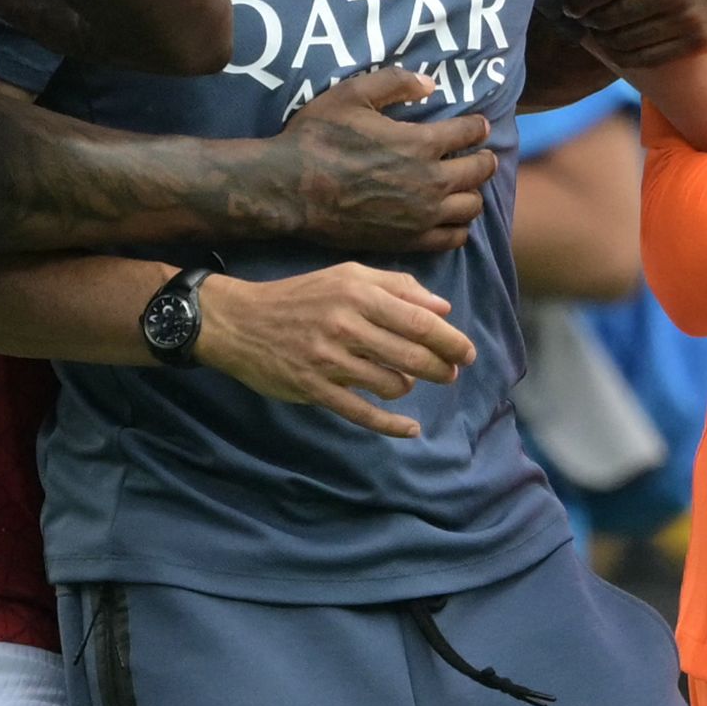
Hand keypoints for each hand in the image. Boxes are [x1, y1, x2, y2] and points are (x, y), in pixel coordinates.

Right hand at [198, 263, 477, 438]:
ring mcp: (328, 360)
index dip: (452, 341)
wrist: (239, 321)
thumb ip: (397, 287)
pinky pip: (362, 412)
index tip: (466, 353)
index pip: (421, 322)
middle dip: (441, 368)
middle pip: (413, 354)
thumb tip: (443, 308)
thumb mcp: (348, 276)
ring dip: (409, 386)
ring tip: (408, 381)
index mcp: (359, 293)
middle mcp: (345, 324)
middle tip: (449, 373)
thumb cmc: (301, 296)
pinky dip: (392, 424)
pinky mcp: (313, 389)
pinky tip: (411, 429)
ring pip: (391, 383)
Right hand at [277, 67, 496, 253]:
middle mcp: (430, 181)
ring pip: (471, 207)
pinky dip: (458, 227)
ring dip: (473, 194)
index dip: (478, 127)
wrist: (291, 189)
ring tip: (465, 188)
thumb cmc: (318, 138)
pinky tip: (450, 219)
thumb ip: (395, 83)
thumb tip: (430, 84)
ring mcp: (422, 215)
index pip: (469, 133)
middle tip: (482, 157)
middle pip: (479, 171)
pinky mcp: (408, 240)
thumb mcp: (352, 94)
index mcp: (421, 143)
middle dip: (484, 160)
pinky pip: (452, 238)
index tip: (479, 126)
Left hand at [559, 0, 706, 67]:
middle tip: (586, 14)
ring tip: (602, 26)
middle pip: (610, 17)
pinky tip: (619, 42)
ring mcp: (690, 19)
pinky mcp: (701, 39)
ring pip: (626, 42)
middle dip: (589, 18)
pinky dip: (625, 55)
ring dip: (604, 38)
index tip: (572, 2)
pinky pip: (649, 58)